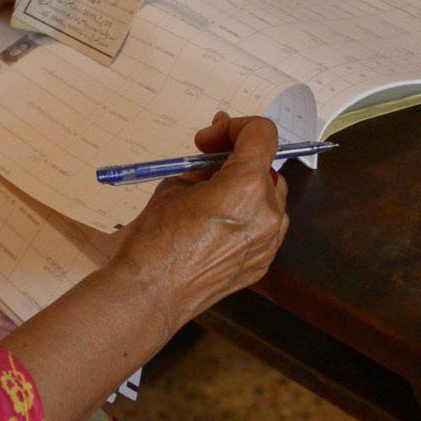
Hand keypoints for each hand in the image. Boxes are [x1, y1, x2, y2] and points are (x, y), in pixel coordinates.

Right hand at [115, 113, 290, 333]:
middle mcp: (267, 213)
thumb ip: (205, 166)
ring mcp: (268, 242)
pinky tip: (218, 224)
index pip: (262, 134)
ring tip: (212, 195)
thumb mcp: (176, 185)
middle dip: (238, 158)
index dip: (235, 127)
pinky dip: (248, 216)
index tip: (210, 140)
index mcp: (246, 186)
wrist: (150, 293)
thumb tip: (217, 152)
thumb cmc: (155, 239)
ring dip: (247, 187)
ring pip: (270, 197)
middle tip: (207, 161)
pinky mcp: (262, 264)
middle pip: (266, 166)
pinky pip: (265, 227)